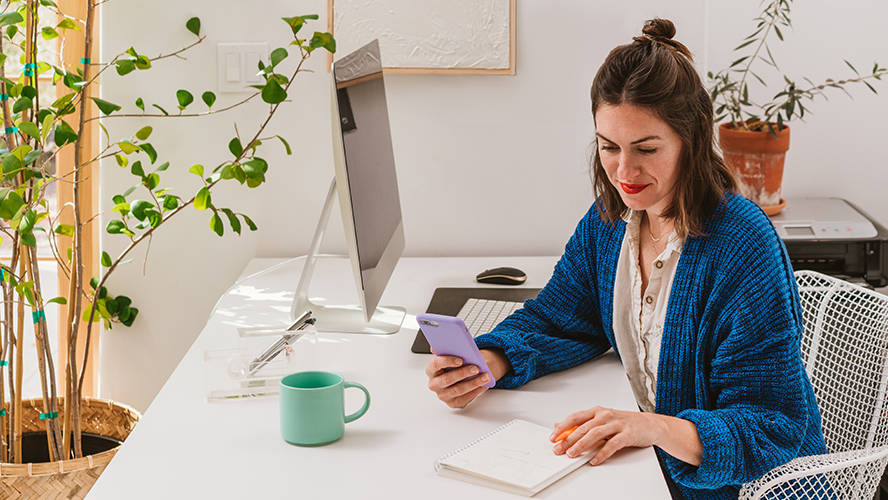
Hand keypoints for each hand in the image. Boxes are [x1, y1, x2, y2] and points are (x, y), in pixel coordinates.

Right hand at [425, 349, 510, 408]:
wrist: (458, 378)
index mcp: (431, 369)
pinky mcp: (453, 403)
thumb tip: (444, 341)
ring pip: (458, 390)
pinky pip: (465, 399)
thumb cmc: (453, 365)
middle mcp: (434, 384)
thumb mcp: (450, 355)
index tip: (460, 359)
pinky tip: (484, 385)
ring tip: (485, 376)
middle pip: (447, 379)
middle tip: (476, 368)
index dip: (448, 361)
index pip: (436, 364)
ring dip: (473, 383)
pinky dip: (476, 391)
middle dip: (463, 373)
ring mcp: (443, 395)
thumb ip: (448, 349)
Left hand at [549, 406, 701, 465]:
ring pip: (595, 434)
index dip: (563, 427)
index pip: (575, 417)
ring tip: (572, 454)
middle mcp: (605, 415)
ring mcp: (617, 424)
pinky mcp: (627, 434)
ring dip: (581, 445)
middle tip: (558, 449)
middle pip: (583, 427)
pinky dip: (602, 453)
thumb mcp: (602, 420)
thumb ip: (582, 423)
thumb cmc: (625, 423)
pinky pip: (612, 445)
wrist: (651, 425)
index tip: (553, 437)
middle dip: (568, 439)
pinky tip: (594, 460)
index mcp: (597, 411)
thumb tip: (560, 426)